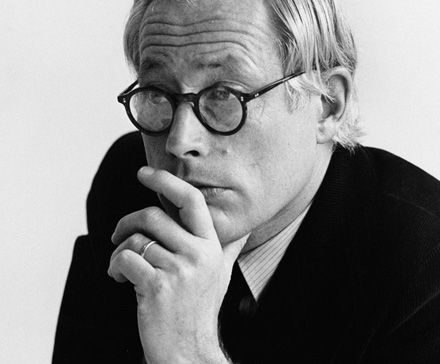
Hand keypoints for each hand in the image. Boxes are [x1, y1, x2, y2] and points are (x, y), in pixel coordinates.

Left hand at [107, 166, 248, 363]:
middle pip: (154, 216)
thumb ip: (229, 246)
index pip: (191, 201)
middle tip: (118, 232)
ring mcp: (178, 270)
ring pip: (136, 240)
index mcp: (212, 245)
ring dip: (119, 250)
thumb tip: (246, 227)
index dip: (166, 181)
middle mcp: (198, 254)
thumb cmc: (199, 308)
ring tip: (120, 264)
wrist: (187, 350)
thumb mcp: (220, 273)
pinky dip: (114, 266)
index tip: (144, 173)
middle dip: (128, 222)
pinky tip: (118, 278)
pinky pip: (125, 260)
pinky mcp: (156, 286)